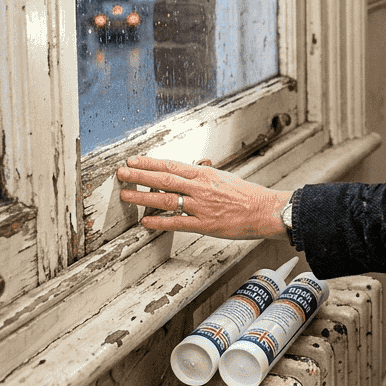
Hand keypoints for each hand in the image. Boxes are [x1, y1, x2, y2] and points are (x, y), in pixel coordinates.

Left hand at [116, 156, 290, 240]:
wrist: (265, 210)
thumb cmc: (246, 194)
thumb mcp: (223, 178)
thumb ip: (202, 177)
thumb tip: (186, 173)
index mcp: (204, 174)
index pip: (170, 165)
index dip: (149, 162)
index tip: (133, 161)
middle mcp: (200, 188)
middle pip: (163, 179)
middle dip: (139, 176)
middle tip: (121, 174)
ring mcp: (201, 206)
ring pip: (166, 200)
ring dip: (143, 197)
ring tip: (126, 195)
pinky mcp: (204, 224)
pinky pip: (177, 223)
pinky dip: (160, 222)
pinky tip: (146, 222)